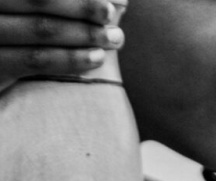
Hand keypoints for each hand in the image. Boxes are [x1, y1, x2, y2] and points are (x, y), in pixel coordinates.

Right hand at [0, 0, 122, 91]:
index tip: (111, 2)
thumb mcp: (29, 14)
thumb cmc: (20, 35)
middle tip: (112, 18)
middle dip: (83, 8)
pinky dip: (70, 58)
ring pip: (41, 28)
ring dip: (84, 34)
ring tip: (114, 38)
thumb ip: (51, 5)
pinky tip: (96, 58)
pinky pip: (35, 59)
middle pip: (39, 0)